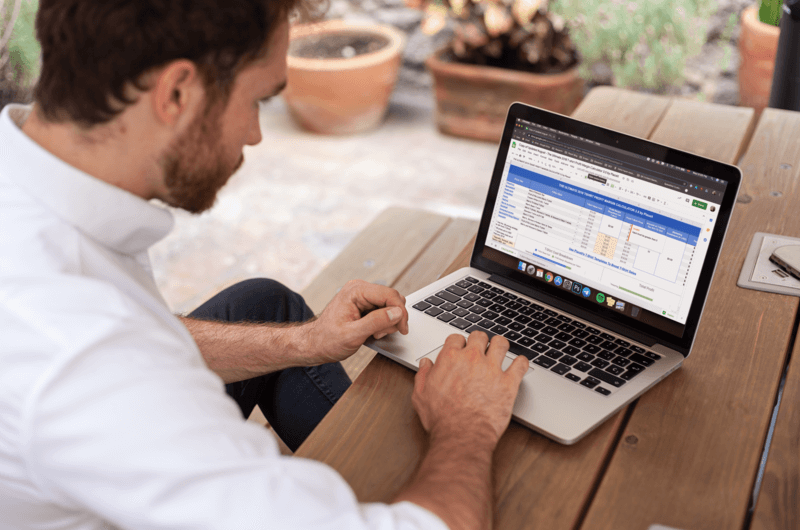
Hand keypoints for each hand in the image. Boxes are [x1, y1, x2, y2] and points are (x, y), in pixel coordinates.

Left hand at [305, 280, 408, 363]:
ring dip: (388, 322)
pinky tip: (372, 332)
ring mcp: (362, 296)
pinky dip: (383, 323)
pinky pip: (383, 310)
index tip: (403, 328)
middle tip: (381, 334)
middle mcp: (360, 289)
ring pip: (390, 305)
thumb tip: (397, 312)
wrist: (315, 344)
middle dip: (393, 318)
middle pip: (392, 299)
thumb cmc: (327, 340)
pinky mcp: (364, 303)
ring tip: (374, 334)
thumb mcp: (353, 335)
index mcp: (356, 291)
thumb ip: (376, 322)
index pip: (389, 295)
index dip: (400, 312)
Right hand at [411, 332, 527, 445]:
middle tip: (481, 349)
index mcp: (450, 359)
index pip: (457, 338)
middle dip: (480, 341)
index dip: (459, 343)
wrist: (461, 436)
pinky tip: (518, 365)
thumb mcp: (421, 396)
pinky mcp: (509, 383)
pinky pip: (521, 364)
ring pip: (501, 343)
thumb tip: (426, 364)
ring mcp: (492, 369)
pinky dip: (521, 363)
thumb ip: (423, 376)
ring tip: (500, 351)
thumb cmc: (442, 419)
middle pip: (479, 336)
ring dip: (500, 346)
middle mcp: (472, 359)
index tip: (461, 349)